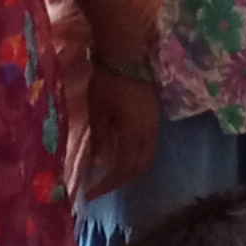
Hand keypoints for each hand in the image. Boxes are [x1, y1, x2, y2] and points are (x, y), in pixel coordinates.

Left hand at [70, 66, 160, 207]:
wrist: (126, 53)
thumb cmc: (107, 80)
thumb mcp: (97, 110)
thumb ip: (100, 138)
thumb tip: (100, 163)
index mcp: (135, 132)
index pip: (125, 168)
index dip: (109, 184)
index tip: (91, 193)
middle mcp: (149, 131)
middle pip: (141, 166)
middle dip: (122, 180)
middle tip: (102, 187)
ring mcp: (154, 123)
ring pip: (148, 156)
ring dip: (131, 169)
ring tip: (111, 174)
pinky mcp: (153, 116)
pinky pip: (148, 144)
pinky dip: (135, 155)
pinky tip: (120, 153)